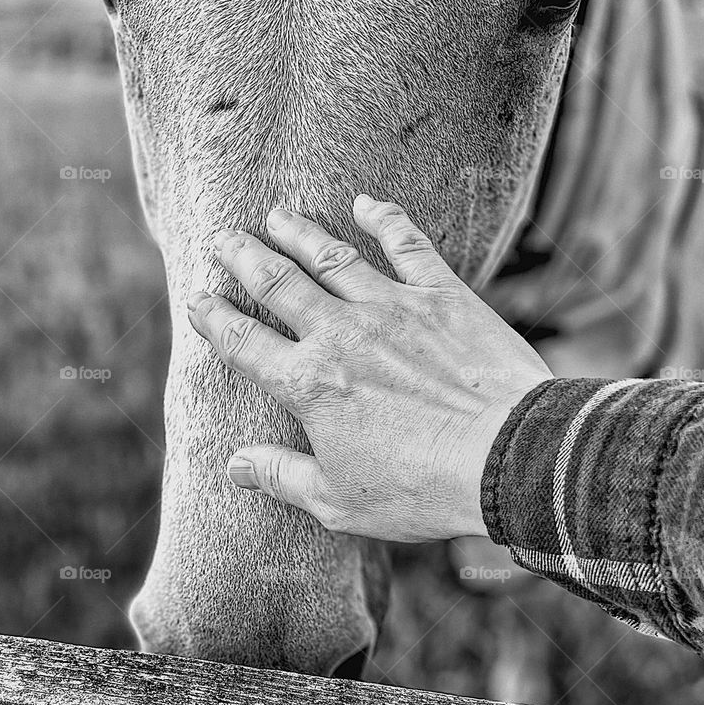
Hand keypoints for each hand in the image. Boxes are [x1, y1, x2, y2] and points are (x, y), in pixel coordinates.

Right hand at [187, 195, 552, 542]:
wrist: (507, 457)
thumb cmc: (421, 489)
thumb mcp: (339, 502)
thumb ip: (282, 477)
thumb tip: (234, 466)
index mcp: (308, 386)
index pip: (244, 343)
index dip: (214, 319)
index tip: (196, 299)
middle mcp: (340, 335)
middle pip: (278, 284)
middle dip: (245, 258)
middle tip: (223, 237)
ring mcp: (391, 308)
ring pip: (332, 257)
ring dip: (299, 232)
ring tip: (277, 214)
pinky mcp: (442, 296)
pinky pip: (407, 245)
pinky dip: (384, 219)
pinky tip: (366, 202)